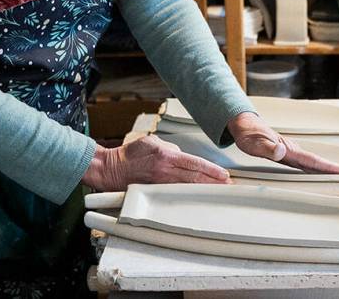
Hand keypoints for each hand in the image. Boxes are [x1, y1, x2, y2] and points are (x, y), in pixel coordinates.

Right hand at [81, 135, 229, 191]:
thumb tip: (182, 156)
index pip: (195, 163)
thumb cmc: (131, 154)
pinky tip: (196, 197)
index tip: (224, 175)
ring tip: (216, 192)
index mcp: (166, 156)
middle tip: (227, 186)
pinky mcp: (155, 192)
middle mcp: (165, 171)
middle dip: (213, 183)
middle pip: (195, 178)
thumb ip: (171, 149)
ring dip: (203, 190)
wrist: (111, 168)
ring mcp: (160, 184)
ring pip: (187, 188)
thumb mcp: (152, 142)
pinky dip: (188, 195)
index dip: (212, 170)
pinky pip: (175, 194)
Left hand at [227, 112, 338, 174]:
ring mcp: (289, 151)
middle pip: (315, 161)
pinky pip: (303, 162)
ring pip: (310, 161)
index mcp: (287, 149)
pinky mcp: (285, 153)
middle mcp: (291, 150)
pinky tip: (315, 171)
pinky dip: (313, 167)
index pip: (311, 160)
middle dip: (331, 169)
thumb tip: (281, 151)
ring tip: (336, 175)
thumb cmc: (249, 134)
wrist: (244, 124)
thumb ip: (268, 148)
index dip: (326, 167)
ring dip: (323, 168)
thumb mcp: (255, 143)